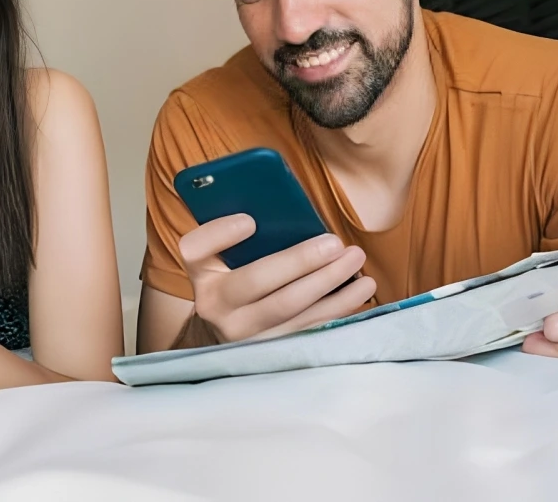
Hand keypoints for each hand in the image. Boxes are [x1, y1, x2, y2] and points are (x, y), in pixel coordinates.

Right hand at [181, 214, 375, 343]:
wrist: (230, 329)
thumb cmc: (234, 277)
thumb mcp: (223, 254)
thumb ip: (240, 232)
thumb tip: (282, 206)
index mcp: (201, 273)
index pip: (196, 250)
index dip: (221, 234)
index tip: (250, 221)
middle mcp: (215, 307)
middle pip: (257, 281)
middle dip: (300, 261)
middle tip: (334, 243)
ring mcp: (244, 335)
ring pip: (290, 308)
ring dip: (329, 283)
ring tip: (355, 259)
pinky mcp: (273, 352)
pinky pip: (310, 328)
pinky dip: (339, 307)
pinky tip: (361, 288)